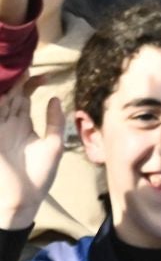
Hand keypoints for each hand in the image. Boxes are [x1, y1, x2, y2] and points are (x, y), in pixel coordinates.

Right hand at [0, 83, 60, 230]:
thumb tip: (55, 98)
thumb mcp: (53, 144)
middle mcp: (8, 124)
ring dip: (4, 87)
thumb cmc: (39, 174)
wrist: (24, 199)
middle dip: (16, 78)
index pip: (25, 97)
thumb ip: (55, 121)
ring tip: (11, 70)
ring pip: (0, 101)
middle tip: (23, 61)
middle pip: (10, 94)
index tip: (45, 73)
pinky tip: (2, 92)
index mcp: (23, 124)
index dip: (32, 83)